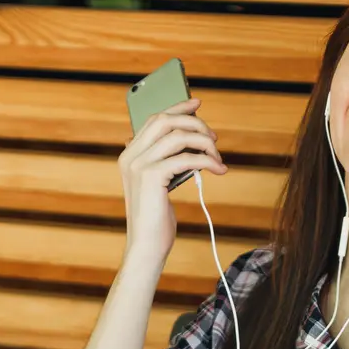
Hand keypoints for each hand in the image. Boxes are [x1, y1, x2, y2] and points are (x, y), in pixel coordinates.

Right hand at [118, 98, 226, 264]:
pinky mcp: (151, 177)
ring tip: (218, 158)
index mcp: (129, 154)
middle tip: (214, 139)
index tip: (197, 103)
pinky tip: (219, 169)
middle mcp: (130, 155)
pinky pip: (186, 157)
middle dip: (195, 124)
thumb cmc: (156, 217)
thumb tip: (187, 139)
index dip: (178, 108)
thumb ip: (165, 160)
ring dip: (204, 143)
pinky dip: (207, 161)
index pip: (154, 119)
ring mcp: (138, 165)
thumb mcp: (160, 183)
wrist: (147, 245)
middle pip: (165, 120)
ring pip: (178, 136)